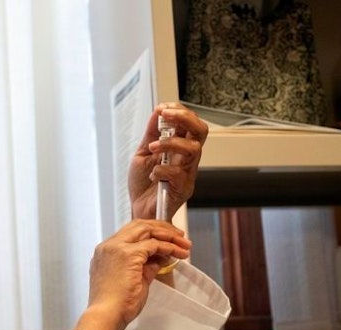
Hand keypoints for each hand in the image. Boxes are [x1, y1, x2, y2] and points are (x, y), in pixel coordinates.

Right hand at [72, 220, 191, 329]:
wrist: (106, 316)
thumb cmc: (116, 306)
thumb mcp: (133, 281)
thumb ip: (145, 267)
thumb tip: (159, 259)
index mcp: (106, 252)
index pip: (131, 232)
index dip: (151, 233)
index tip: (167, 239)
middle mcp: (109, 246)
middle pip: (139, 225)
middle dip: (162, 228)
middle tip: (180, 236)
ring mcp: (117, 248)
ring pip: (146, 229)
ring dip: (168, 235)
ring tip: (184, 244)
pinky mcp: (128, 254)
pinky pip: (153, 244)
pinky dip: (168, 247)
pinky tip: (178, 253)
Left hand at [128, 103, 208, 221]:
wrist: (139, 211)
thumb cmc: (143, 185)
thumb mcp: (142, 153)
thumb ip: (150, 134)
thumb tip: (157, 113)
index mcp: (179, 148)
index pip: (189, 123)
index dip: (179, 111)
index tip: (162, 108)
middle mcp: (187, 158)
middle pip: (200, 130)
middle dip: (185, 117)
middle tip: (166, 115)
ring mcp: (187, 173)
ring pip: (192, 149)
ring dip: (170, 143)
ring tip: (152, 148)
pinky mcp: (183, 189)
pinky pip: (178, 173)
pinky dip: (161, 170)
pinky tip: (152, 175)